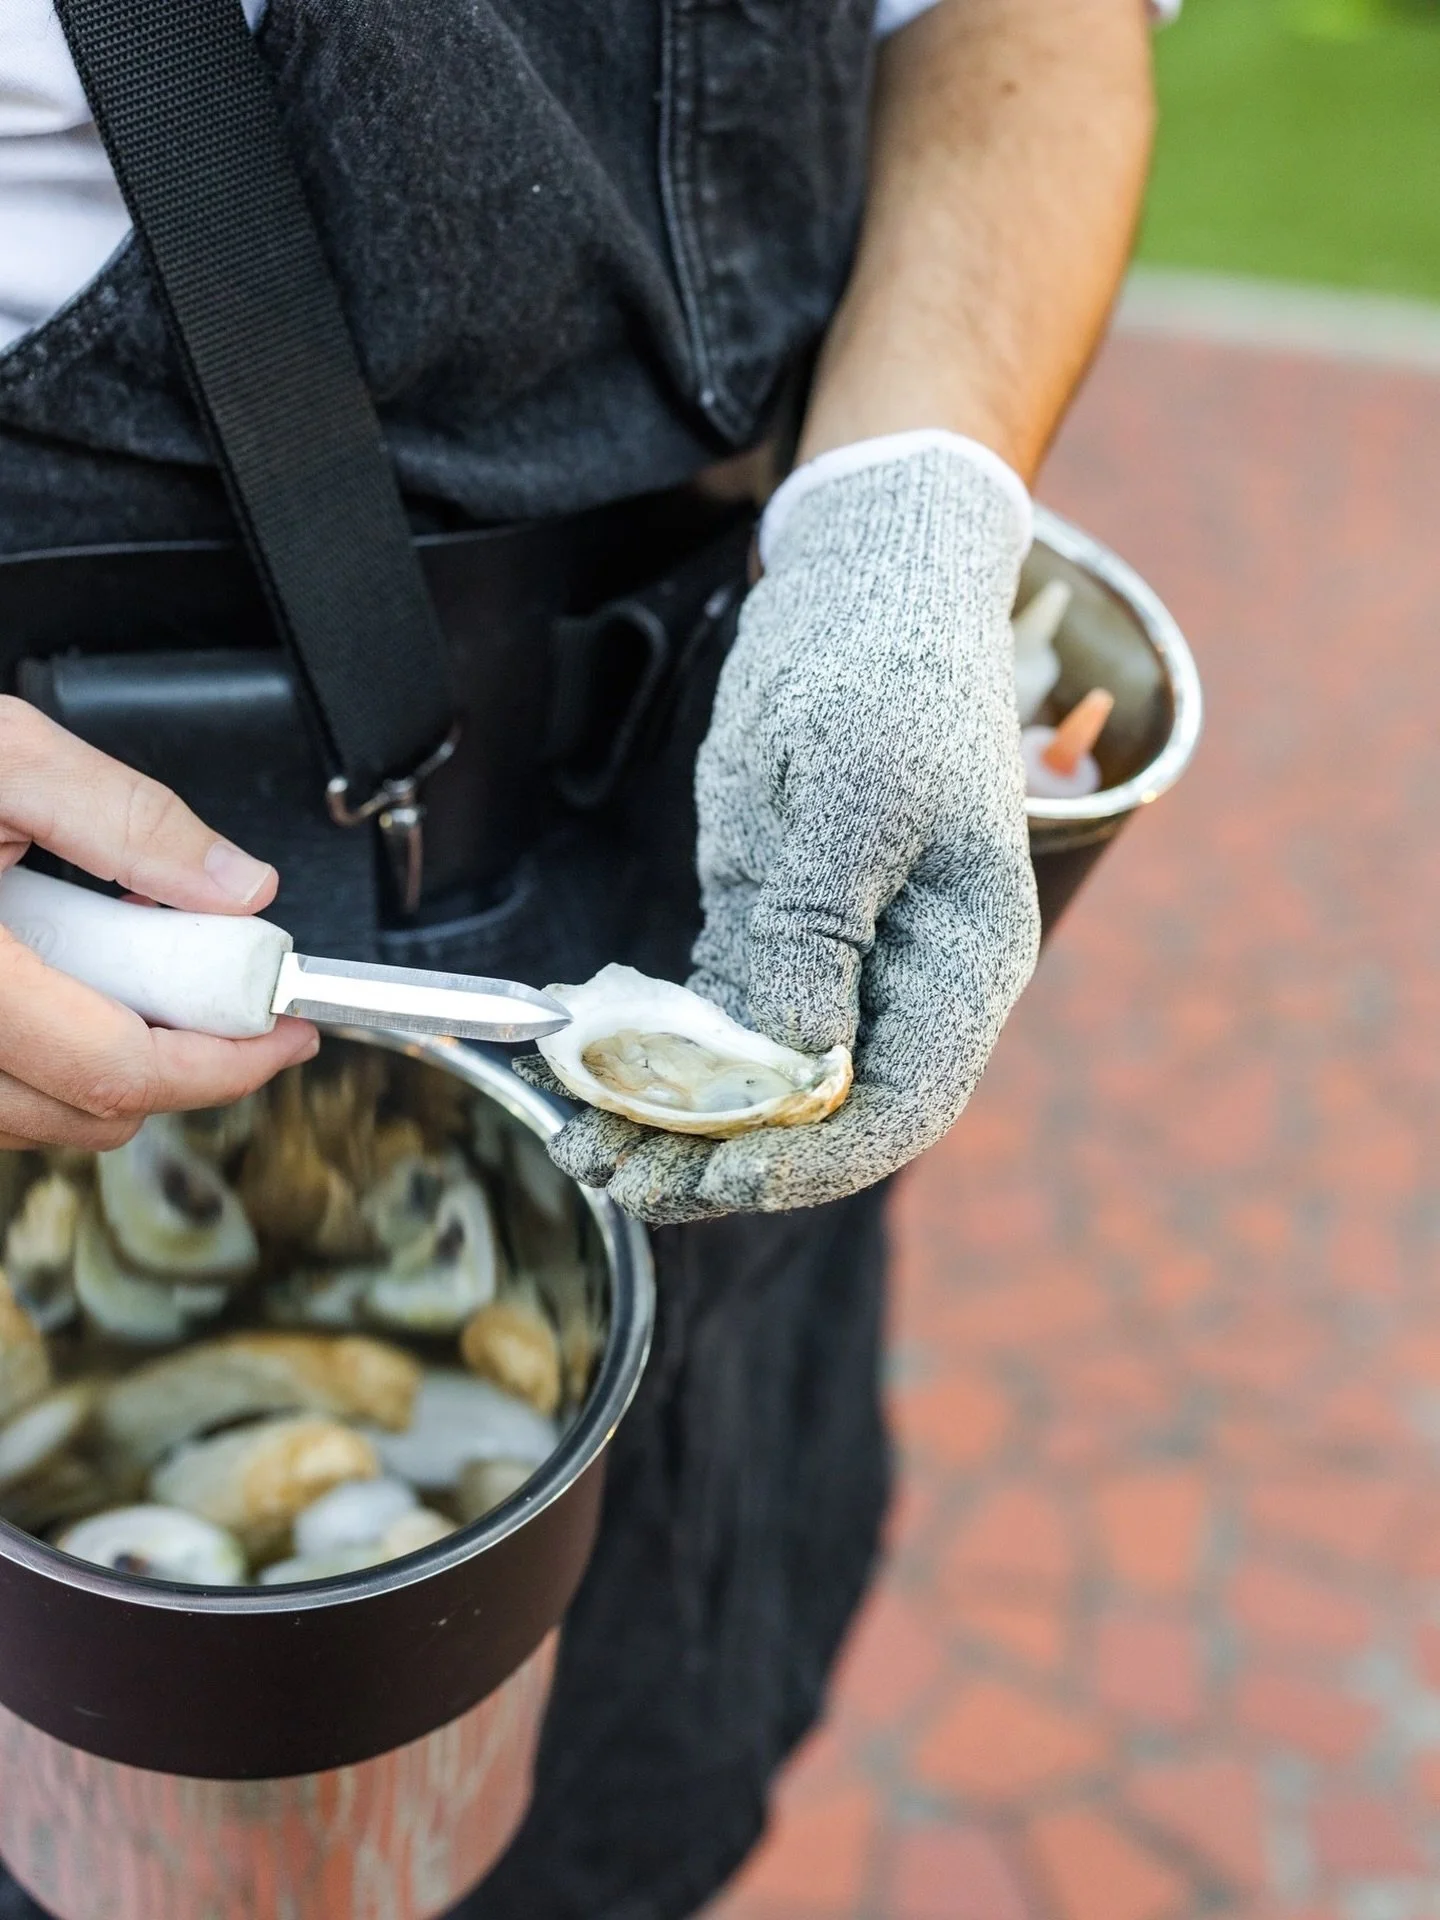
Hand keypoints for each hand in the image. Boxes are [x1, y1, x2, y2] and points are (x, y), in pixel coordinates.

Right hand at [0, 698, 316, 1149]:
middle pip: (90, 1112)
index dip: (224, 1060)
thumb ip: (125, 819)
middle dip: (183, 1061)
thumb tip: (236, 887)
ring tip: (129, 965)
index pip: (115, 1068)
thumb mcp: (0, 756)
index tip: (286, 1029)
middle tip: (227, 989)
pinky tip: (64, 982)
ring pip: (41, 1120)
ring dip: (115, 1065)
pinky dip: (52, 1061)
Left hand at [520, 436, 1040, 1222]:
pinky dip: (671, 1061)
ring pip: (771, 1083)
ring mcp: (850, 959)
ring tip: (585, 1144)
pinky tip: (601, 1078)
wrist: (868, 576)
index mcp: (966, 956)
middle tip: (612, 1172)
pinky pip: (732, 1025)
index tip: (713, 1175)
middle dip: (725, 1159)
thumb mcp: (848, 792)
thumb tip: (783, 1065)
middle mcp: (915, 979)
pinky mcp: (787, 930)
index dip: (810, 1159)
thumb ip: (816, 935)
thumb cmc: (876, 667)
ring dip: (681, 1123)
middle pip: (829, 1113)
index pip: (903, 1105)